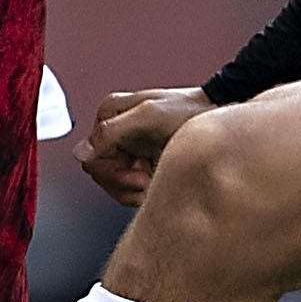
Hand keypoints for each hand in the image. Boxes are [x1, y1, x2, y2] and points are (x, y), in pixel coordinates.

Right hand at [76, 86, 221, 206]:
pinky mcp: (141, 161)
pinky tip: (157, 183)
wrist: (219, 114)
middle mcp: (115, 130)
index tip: (137, 174)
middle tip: (147, 179)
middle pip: (101, 173)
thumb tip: (82, 151)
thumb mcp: (149, 116)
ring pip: (114, 183)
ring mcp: (128, 147)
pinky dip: (142, 192)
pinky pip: (129, 187)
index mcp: (110, 114)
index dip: (112, 172)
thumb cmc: (190, 110)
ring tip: (155, 180)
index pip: (90, 157)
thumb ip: (112, 132)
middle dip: (124, 182)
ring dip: (134, 189)